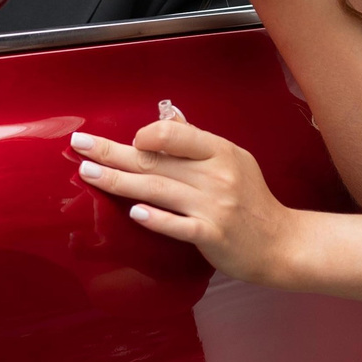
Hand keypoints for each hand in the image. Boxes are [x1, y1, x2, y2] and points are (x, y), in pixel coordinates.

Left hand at [74, 103, 306, 284]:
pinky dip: (156, 218)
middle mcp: (217, 175)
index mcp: (220, 152)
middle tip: (81, 145)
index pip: (175, 134)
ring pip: (158, 189)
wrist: (281, 243)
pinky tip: (134, 213)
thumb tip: (165, 118)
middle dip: (113, 151)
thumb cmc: (251, 201)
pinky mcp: (212, 235)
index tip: (128, 140)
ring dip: (118, 181)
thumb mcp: (233, 161)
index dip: (146, 134)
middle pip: (155, 160)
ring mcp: (214, 206)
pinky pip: (177, 225)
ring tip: (90, 173)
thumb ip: (197, 144)